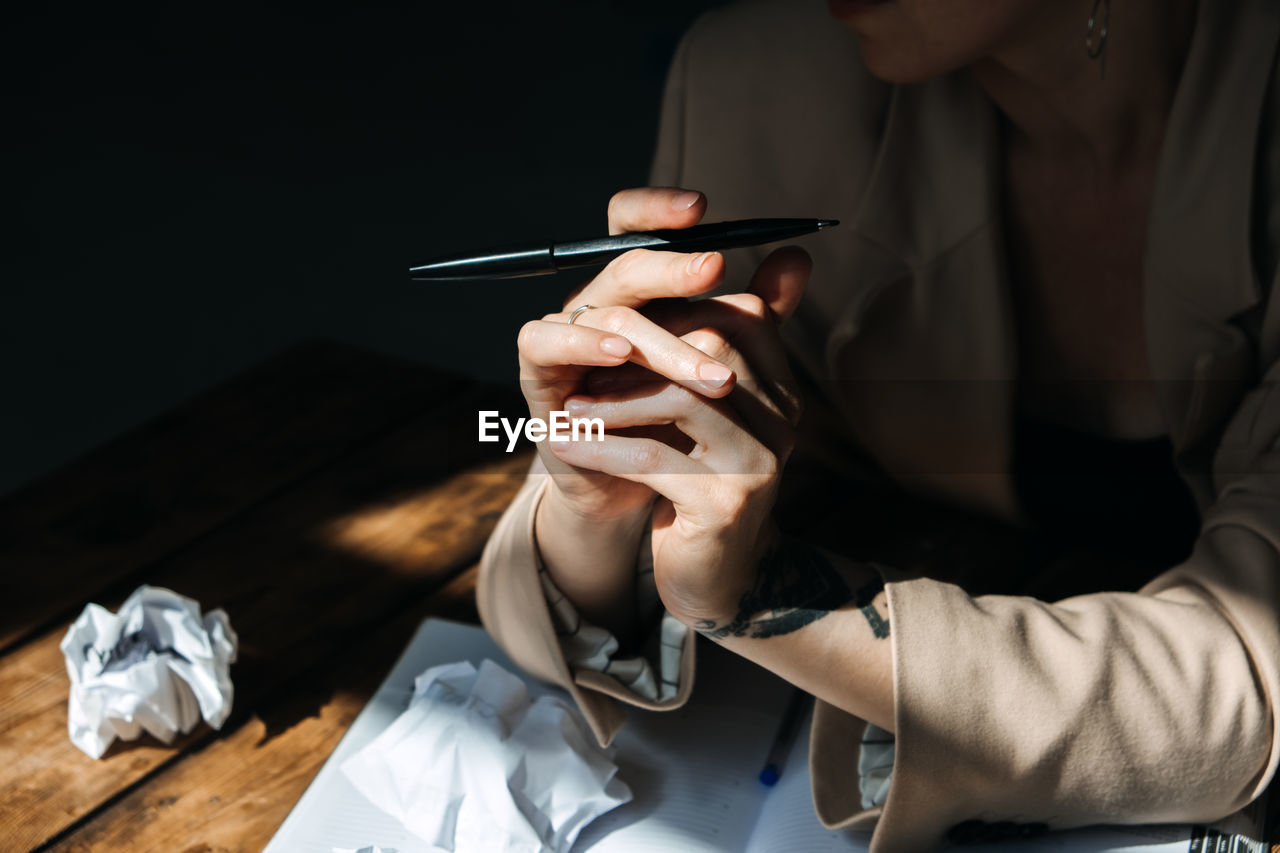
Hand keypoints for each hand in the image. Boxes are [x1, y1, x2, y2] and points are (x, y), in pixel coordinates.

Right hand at [516, 187, 737, 524]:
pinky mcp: (537, 368)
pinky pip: (543, 340)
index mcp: (635, 290)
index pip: (633, 224)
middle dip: (673, 268)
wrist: (624, 486)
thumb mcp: (716, 363)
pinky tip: (620, 355)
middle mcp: (597, 300)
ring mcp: (563, 330)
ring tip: (710, 375)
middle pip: (626, 263)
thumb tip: (799, 258)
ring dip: (661, 342)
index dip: (657, 207)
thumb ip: (752, 315)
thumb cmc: (667, 418)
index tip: (701, 207)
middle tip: (718, 270)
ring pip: (607, 314)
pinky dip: (582, 344)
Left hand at [548, 247, 812, 625]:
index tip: (616, 333)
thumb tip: (725, 274)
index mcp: (779, 390)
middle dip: (639, 351)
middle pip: (713, 348)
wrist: (711, 577)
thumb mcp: (702, 416)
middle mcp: (781, 421)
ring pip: (682, 400)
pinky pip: (653, 458)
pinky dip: (601, 446)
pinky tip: (566, 443)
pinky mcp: (726, 504)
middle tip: (584, 366)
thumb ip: (705, 352)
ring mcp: (758, 462)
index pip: (740, 317)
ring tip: (569, 407)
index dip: (672, 315)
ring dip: (614, 400)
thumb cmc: (697, 487)